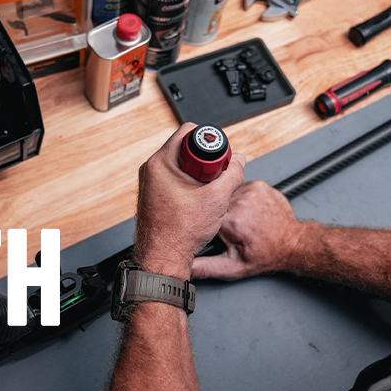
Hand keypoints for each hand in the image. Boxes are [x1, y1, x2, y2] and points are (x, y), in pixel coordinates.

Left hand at [134, 123, 246, 280]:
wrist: (163, 258)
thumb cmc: (178, 233)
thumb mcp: (216, 199)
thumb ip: (232, 174)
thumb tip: (239, 161)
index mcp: (160, 163)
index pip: (188, 132)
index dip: (209, 141)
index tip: (219, 156)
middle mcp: (151, 170)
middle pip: (185, 149)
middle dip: (205, 160)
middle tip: (216, 176)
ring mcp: (151, 183)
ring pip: (181, 166)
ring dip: (197, 174)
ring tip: (207, 191)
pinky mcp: (154, 195)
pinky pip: (174, 180)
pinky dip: (189, 185)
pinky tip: (198, 200)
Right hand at [192, 180, 301, 280]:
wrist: (292, 242)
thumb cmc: (265, 254)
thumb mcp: (233, 268)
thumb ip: (206, 267)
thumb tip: (187, 267)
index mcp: (232, 221)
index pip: (204, 216)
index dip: (205, 225)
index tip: (214, 234)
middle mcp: (241, 202)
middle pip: (215, 203)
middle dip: (218, 215)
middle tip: (232, 229)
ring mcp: (251, 191)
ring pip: (226, 193)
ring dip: (229, 205)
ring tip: (241, 219)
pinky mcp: (258, 185)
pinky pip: (239, 187)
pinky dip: (240, 197)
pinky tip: (248, 210)